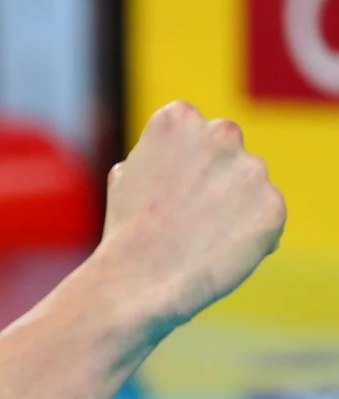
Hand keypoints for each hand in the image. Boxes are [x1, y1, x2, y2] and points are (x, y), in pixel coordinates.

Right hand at [97, 100, 286, 333]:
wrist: (138, 280)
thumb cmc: (125, 232)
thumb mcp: (127, 177)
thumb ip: (160, 157)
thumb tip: (183, 163)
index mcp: (178, 117)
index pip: (192, 131)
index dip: (177, 166)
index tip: (161, 192)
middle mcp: (222, 132)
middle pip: (226, 151)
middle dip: (212, 178)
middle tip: (183, 217)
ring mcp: (252, 170)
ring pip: (248, 186)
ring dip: (232, 208)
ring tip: (197, 241)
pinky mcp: (273, 207)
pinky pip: (266, 219)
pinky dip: (249, 236)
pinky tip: (216, 254)